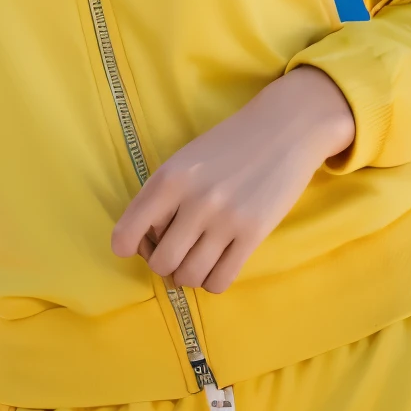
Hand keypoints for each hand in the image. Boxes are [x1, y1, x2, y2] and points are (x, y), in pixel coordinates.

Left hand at [111, 67, 354, 294]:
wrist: (284, 129)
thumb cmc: (228, 144)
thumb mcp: (184, 160)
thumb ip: (160, 196)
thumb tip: (146, 241)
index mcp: (169, 179)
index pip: (126, 234)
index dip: (128, 246)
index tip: (140, 244)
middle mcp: (194, 201)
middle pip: (161, 263)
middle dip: (164, 262)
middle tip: (176, 250)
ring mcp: (225, 220)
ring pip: (189, 276)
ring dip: (189, 274)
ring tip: (197, 258)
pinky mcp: (254, 234)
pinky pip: (220, 280)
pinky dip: (213, 281)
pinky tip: (217, 264)